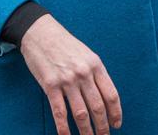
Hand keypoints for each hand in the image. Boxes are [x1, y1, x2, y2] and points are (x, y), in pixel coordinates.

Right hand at [20, 15, 121, 134]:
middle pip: (98, 107)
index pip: (111, 94)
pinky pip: (59, 112)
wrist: (41, 33)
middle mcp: (84, 73)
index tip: (117, 125)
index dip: (115, 113)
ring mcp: (67, 80)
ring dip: (86, 131)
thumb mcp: (86, 54)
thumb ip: (95, 74)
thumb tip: (104, 97)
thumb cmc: (65, 45)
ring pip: (81, 113)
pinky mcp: (50, 85)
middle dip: (103, 126)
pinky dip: (64, 128)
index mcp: (96, 65)